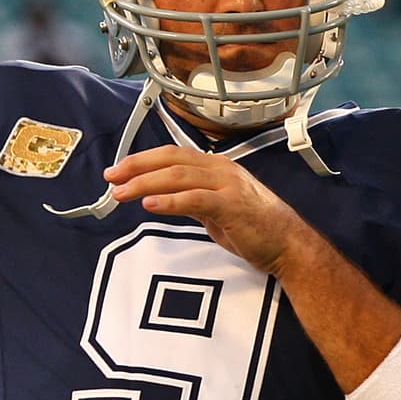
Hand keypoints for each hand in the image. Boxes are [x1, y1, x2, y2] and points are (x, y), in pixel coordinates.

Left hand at [104, 146, 306, 274]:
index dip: (142, 160)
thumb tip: (162, 197)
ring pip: (178, 176)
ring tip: (122, 193)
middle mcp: (221, 169)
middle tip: (111, 177)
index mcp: (216, 167)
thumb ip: (192, 199)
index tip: (118, 170)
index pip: (172, 155)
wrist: (289, 244)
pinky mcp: (232, 205)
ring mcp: (228, 185)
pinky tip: (150, 205)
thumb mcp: (216, 209)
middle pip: (171, 159)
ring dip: (145, 183)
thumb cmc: (255, 228)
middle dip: (137, 167)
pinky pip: (194, 199)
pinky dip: (169, 201)